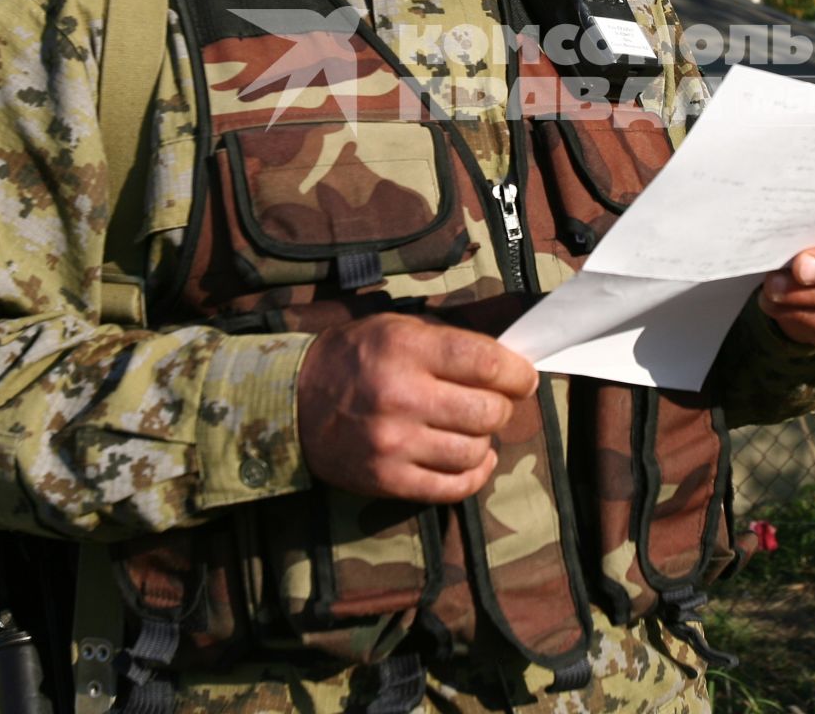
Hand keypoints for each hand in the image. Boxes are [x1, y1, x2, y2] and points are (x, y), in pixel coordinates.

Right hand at [296, 313, 537, 502]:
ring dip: (485, 440)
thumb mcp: (397, 327)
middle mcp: (401, 395)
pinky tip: (473, 459)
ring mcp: (393, 443)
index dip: (518, 373)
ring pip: (475, 451)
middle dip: (503, 407)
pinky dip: (474, 474)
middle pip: (488, 411)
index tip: (523, 378)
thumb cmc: (355, 358)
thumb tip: (510, 360)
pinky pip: (452, 487)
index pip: (487, 362)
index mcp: (406, 348)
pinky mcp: (386, 480)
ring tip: (474, 429)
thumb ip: (450, 341)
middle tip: (494, 402)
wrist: (291, 402)